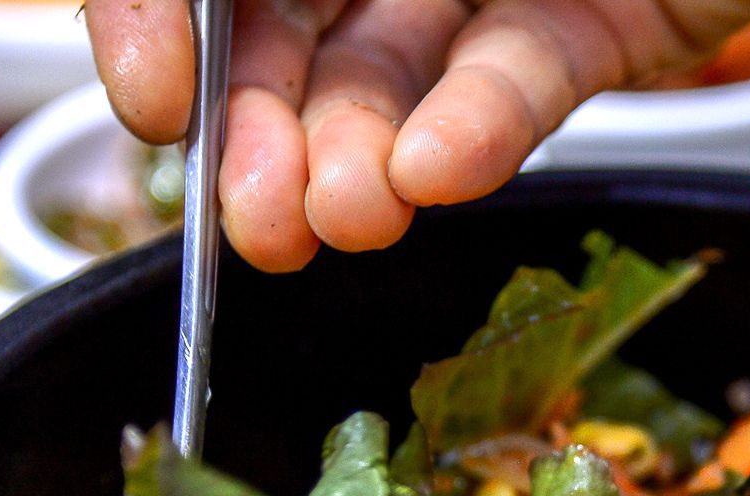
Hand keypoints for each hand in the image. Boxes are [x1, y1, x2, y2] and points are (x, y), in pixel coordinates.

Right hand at [85, 0, 749, 270]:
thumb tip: (222, 0)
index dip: (157, 21)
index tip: (157, 107)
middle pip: (288, 23)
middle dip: (259, 124)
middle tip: (256, 220)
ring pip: (392, 73)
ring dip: (353, 152)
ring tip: (342, 218)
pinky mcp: (593, 27)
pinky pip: (523, 79)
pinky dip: (478, 126)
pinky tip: (436, 170)